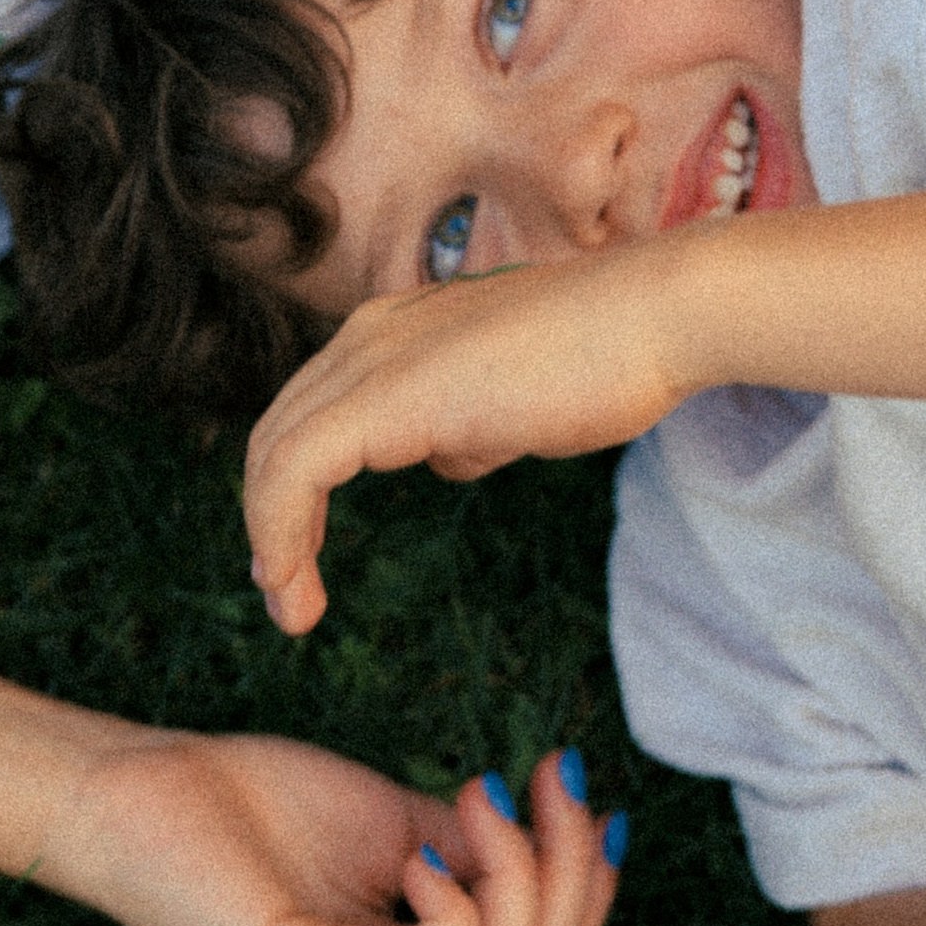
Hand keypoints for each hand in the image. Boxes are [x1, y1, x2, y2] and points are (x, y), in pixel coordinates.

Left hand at [29, 732, 622, 925]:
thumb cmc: (257, 805)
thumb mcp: (400, 822)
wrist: (144, 791)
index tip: (589, 791)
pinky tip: (418, 851)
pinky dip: (455, 908)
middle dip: (572, 874)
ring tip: (482, 796)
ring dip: (523, 876)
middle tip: (552, 780)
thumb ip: (477, 851)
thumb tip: (574, 839)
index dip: (585, 888)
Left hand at [244, 252, 697, 634]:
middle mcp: (372, 333)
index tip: (299, 561)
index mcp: (397, 329)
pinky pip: (296, 470)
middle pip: (280, 432)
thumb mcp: (516, 399)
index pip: (314, 411)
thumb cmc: (607, 356)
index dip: (293, 489)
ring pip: (277, 453)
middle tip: (285, 594)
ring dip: (272, 541)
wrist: (656, 317)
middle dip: (270, 519)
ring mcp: (376, 358)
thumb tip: (449, 455)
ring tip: (292, 608)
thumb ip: (471, 423)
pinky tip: (298, 590)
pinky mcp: (390, 395)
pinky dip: (279, 534)